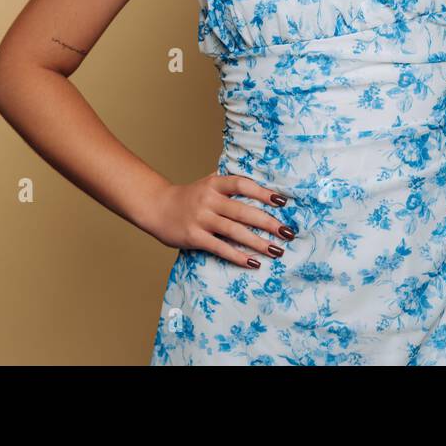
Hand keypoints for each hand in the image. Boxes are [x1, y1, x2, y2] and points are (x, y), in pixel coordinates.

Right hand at [147, 174, 295, 269]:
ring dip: (258, 242)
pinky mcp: (194, 237)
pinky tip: (253, 262)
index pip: (242, 184)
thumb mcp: (207, 183)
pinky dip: (238, 256)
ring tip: (277, 250)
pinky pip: (220, 248)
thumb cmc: (189, 196)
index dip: (263, 192)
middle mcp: (208, 199)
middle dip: (268, 223)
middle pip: (243, 211)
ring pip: (234, 231)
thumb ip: (229, 184)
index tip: (282, 202)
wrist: (157, 207)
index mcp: (214, 183)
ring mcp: (201, 218)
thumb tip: (263, 187)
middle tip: (288, 232)